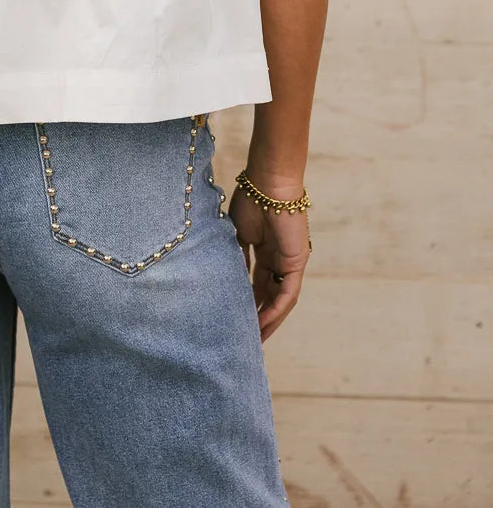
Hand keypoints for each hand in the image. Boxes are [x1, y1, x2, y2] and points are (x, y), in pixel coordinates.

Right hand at [228, 180, 310, 341]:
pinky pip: (287, 294)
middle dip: (258, 318)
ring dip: (269, 320)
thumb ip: (235, 256)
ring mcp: (290, 262)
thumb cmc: (250, 199)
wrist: (267, 183)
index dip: (248, 303)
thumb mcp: (237, 233)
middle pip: (269, 296)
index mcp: (265, 250)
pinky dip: (276, 310)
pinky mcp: (297, 262)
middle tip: (246, 339)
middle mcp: (280, 260)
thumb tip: (226, 279)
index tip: (235, 319)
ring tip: (255, 340)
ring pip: (280, 300)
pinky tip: (263, 324)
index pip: (257, 284)